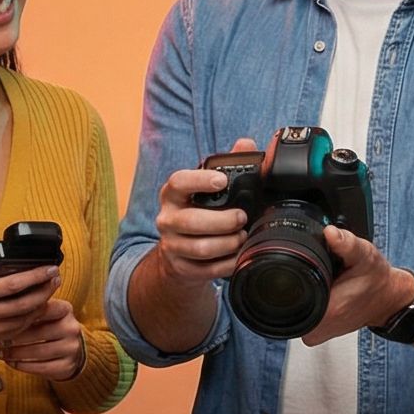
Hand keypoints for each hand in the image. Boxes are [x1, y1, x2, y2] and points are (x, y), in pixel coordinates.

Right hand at [0, 240, 62, 353]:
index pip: (13, 285)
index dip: (35, 276)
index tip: (50, 268)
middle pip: (24, 304)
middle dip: (44, 290)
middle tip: (56, 278)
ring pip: (23, 320)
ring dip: (41, 305)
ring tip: (51, 290)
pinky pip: (16, 331)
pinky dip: (30, 320)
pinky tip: (37, 308)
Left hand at [0, 296, 85, 380]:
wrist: (70, 350)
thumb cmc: (48, 327)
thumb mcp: (44, 314)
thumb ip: (28, 309)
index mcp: (65, 309)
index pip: (40, 309)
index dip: (18, 316)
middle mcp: (71, 327)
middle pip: (37, 332)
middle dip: (13, 337)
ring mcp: (71, 348)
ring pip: (37, 351)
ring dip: (14, 353)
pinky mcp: (67, 366)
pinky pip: (40, 367)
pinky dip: (21, 365)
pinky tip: (10, 362)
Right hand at [149, 137, 255, 288]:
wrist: (180, 254)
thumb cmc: (199, 212)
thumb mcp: (208, 189)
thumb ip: (226, 164)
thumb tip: (246, 143)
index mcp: (173, 194)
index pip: (178, 182)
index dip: (199, 180)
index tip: (222, 180)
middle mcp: (167, 219)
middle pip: (192, 221)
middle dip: (223, 221)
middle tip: (242, 217)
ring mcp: (171, 245)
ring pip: (201, 247)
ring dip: (228, 243)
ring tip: (242, 237)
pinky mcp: (180, 268)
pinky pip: (207, 269)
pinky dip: (227, 263)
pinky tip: (237, 255)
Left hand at [298, 226, 410, 345]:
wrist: (387, 298)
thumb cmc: (376, 278)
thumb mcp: (364, 255)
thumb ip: (346, 243)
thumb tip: (330, 233)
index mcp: (326, 311)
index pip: (286, 296)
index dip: (293, 276)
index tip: (312, 268)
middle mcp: (317, 329)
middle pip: (285, 301)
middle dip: (299, 282)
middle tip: (324, 275)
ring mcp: (315, 335)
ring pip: (290, 309)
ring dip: (302, 293)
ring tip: (326, 285)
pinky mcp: (316, 335)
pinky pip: (298, 316)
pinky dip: (306, 302)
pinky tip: (323, 293)